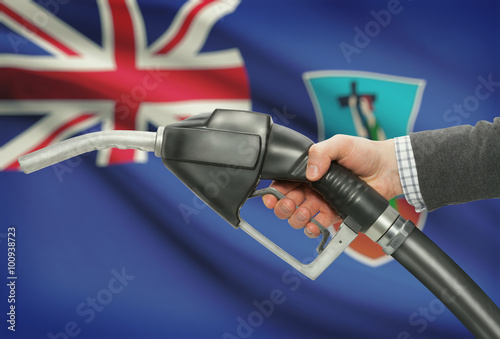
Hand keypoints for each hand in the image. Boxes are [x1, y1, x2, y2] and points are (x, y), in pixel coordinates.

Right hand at [262, 134, 402, 237]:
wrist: (388, 168)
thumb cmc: (364, 153)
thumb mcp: (340, 144)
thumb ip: (320, 152)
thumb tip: (309, 172)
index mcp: (308, 170)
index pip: (283, 183)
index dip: (274, 192)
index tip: (271, 197)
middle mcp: (312, 188)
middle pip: (286, 203)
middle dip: (283, 207)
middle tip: (290, 204)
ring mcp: (322, 202)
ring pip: (299, 216)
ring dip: (296, 218)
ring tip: (304, 212)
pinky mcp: (335, 214)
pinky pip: (318, 226)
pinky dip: (312, 229)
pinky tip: (313, 225)